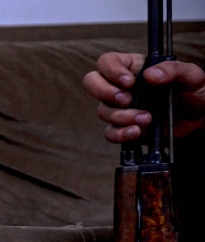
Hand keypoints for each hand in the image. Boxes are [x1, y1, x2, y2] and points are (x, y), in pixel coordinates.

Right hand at [83, 52, 204, 142]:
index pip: (107, 62)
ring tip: (146, 118)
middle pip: (92, 82)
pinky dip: (120, 134)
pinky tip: (137, 131)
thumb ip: (173, 70)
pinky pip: (110, 133)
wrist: (200, 118)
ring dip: (122, 116)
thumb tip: (151, 75)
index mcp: (135, 68)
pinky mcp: (125, 127)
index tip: (129, 82)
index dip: (111, 71)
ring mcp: (122, 108)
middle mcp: (123, 87)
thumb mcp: (191, 75)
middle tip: (126, 99)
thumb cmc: (195, 92)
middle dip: (104, 92)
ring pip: (103, 111)